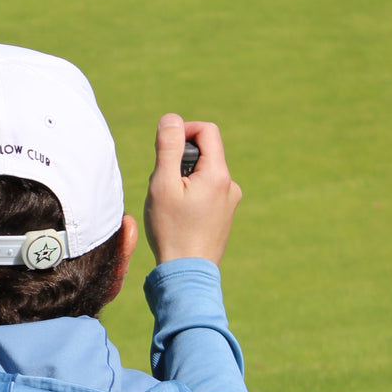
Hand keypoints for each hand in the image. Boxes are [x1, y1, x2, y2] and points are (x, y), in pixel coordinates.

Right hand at [143, 113, 241, 264]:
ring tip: (168, 204)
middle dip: (179, 160)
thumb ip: (168, 148)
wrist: (187, 272)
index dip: (183, 130)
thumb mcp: (163, 184)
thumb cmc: (172, 229)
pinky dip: (190, 195)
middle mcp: (230, 185)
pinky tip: (178, 217)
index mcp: (218, 173)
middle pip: (204, 152)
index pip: (207, 130)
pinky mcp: (224, 216)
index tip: (165, 149)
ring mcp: (229, 201)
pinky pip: (206, 192)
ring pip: (203, 174)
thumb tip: (171, 119)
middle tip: (161, 184)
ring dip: (183, 179)